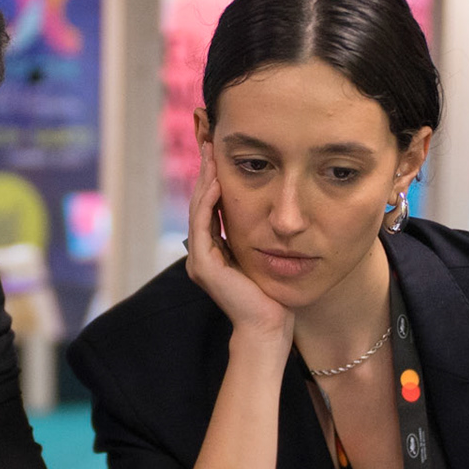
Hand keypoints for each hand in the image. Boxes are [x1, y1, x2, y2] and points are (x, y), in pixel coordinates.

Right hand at [186, 155, 291, 342]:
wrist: (268, 326)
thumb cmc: (270, 295)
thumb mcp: (261, 256)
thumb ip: (253, 236)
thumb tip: (265, 209)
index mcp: (212, 252)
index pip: (209, 208)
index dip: (212, 180)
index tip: (219, 153)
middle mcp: (201, 254)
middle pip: (199, 204)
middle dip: (205, 173)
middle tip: (209, 142)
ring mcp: (200, 261)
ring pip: (198, 211)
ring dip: (204, 181)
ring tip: (210, 154)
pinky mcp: (204, 266)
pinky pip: (203, 226)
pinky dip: (208, 202)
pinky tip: (215, 183)